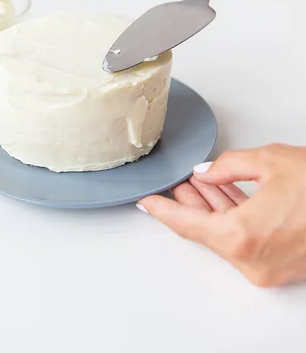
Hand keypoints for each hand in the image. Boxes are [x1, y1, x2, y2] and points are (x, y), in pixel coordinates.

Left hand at [138, 144, 305, 286]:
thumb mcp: (269, 161)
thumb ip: (227, 167)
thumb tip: (206, 173)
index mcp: (242, 236)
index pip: (187, 225)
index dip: (162, 211)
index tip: (146, 203)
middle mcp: (252, 260)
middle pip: (207, 230)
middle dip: (189, 204)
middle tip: (175, 186)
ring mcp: (268, 267)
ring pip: (227, 235)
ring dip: (212, 210)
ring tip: (196, 186)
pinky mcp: (281, 264)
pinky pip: (246, 240)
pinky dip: (234, 218)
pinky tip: (225, 197)